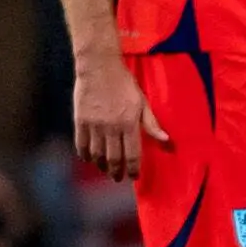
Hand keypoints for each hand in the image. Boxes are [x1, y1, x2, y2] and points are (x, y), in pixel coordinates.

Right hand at [71, 49, 166, 182]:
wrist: (99, 68)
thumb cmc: (124, 84)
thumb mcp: (142, 102)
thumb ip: (151, 123)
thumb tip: (166, 139)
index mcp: (129, 124)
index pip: (132, 154)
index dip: (133, 169)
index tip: (133, 177)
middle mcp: (111, 127)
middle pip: (113, 158)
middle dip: (116, 172)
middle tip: (118, 178)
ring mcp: (94, 125)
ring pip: (96, 154)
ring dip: (101, 165)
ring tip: (106, 170)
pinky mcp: (80, 121)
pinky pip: (81, 144)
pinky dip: (84, 155)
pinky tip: (89, 159)